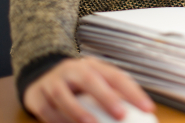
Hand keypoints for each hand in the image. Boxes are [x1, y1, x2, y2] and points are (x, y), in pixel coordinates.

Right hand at [23, 56, 153, 122]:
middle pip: (90, 80)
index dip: (132, 92)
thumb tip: (140, 110)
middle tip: (121, 114)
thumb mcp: (95, 80)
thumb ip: (113, 92)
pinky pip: (47, 110)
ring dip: (78, 112)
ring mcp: (53, 82)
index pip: (116, 76)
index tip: (147, 108)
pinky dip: (57, 121)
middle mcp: (72, 70)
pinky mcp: (37, 96)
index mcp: (92, 66)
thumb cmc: (76, 82)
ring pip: (64, 95)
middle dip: (106, 97)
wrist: (40, 75)